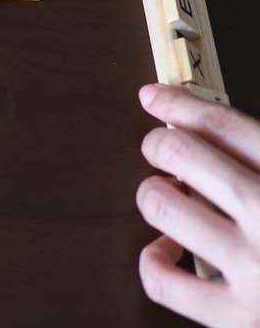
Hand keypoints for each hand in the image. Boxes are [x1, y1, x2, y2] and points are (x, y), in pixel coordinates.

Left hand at [137, 83, 259, 326]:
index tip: (154, 97)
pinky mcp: (240, 319)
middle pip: (182, 153)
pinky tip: (169, 250)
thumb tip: (209, 122)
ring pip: (162, 205)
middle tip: (159, 148)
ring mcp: (257, 270)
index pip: (227, 126)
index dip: (180, 104)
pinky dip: (153, 260)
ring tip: (173, 198)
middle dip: (159, 143)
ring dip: (156, 194)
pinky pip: (163, 280)